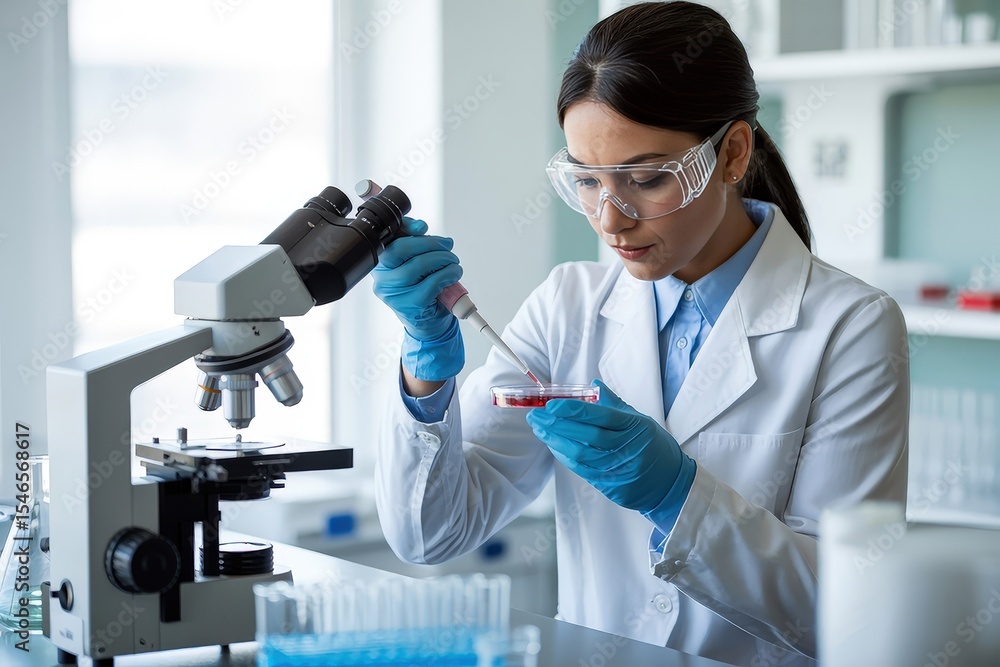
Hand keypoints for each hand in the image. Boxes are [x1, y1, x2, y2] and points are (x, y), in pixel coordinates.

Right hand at [373, 217, 463, 380]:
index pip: (388, 239)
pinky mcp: (409, 306)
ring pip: (418, 266)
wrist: (428, 324)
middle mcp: (382, 279)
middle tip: (447, 246)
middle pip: (400, 250)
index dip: (406, 228)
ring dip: (442, 260)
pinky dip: (447, 275)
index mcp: (381, 264)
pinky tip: (454, 274)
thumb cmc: (423, 291)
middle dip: (429, 243)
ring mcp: (393, 294)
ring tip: (453, 262)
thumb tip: (421, 227)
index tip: (423, 227)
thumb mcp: (417, 264)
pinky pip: (430, 284)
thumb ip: (416, 245)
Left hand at [526, 381, 695, 525]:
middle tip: (536, 416)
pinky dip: (564, 456)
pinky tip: (553, 446)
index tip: (551, 405)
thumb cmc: (655, 447)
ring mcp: (617, 468)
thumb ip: (614, 404)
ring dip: (555, 441)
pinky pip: (582, 469)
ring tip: (539, 429)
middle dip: (556, 425)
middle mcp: (626, 448)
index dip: (573, 410)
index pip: (599, 416)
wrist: (670, 483)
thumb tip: (593, 384)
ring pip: (580, 454)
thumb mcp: (641, 420)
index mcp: (634, 427)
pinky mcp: (610, 485)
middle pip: (586, 435)